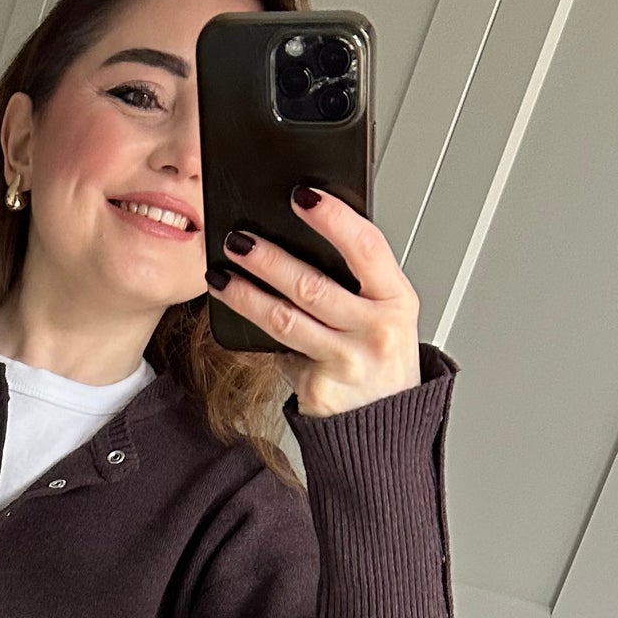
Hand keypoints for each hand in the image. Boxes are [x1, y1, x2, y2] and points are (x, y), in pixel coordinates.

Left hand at [208, 186, 421, 418]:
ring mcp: (347, 362)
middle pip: (313, 285)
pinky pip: (279, 350)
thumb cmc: (379, 356)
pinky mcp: (319, 388)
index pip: (367, 247)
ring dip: (246, 293)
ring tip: (220, 273)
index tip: (303, 195)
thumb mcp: (384, 312)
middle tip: (238, 238)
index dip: (334, 218)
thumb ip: (356, 280)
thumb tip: (298, 237)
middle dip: (269, 258)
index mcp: (397, 300)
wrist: (384, 422)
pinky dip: (254, 330)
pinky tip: (235, 310)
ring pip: (285, 320)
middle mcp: (376, 330)